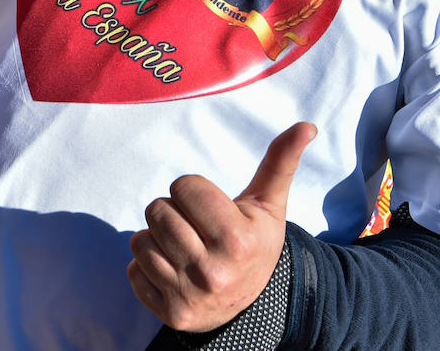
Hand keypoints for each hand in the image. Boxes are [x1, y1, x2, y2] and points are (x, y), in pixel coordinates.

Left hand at [127, 121, 316, 331]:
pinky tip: (172, 269)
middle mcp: (212, 271)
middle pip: (157, 211)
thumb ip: (281, 162)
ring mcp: (188, 295)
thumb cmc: (255, 242)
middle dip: (172, 211)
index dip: (192, 190)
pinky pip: (133, 271)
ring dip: (157, 237)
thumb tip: (306, 126)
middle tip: (194, 226)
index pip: (183, 186)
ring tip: (183, 245)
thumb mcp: (269, 205)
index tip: (208, 206)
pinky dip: (146, 266)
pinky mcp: (169, 314)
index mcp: (236, 240)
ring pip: (140, 240)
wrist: (253, 305)